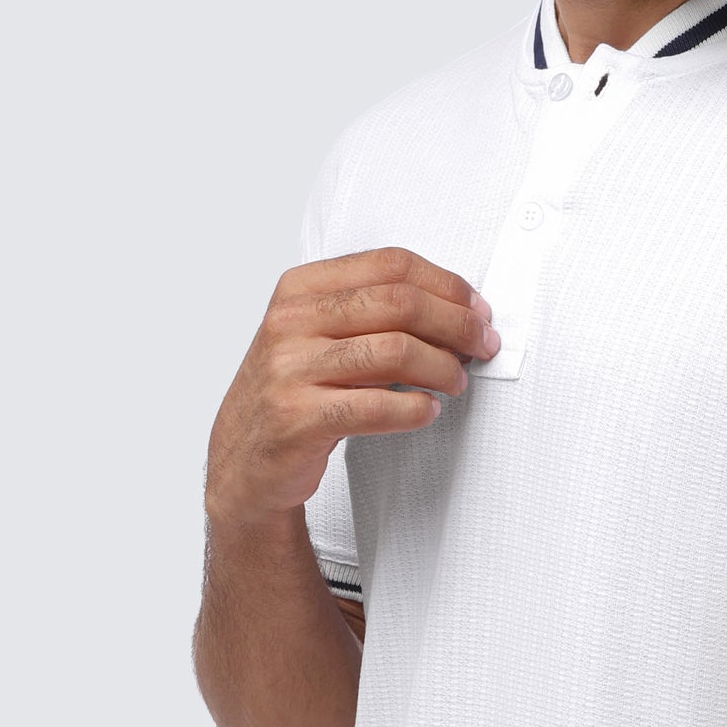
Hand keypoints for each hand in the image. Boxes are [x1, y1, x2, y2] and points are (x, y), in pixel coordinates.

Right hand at [205, 248, 498, 530]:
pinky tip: (428, 412)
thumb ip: (372, 311)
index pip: (390, 265)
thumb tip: (458, 309)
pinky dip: (416, 409)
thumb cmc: (295, 392)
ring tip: (457, 383)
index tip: (477, 310)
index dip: (446, 285)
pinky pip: (378, 407)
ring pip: (395, 352)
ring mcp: (290, 369)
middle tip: (484, 346)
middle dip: (456, 324)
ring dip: (443, 368)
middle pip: (400, 303)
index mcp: (300, 288)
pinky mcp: (298, 418)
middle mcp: (290, 321)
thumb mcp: (318, 334)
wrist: (243, 462)